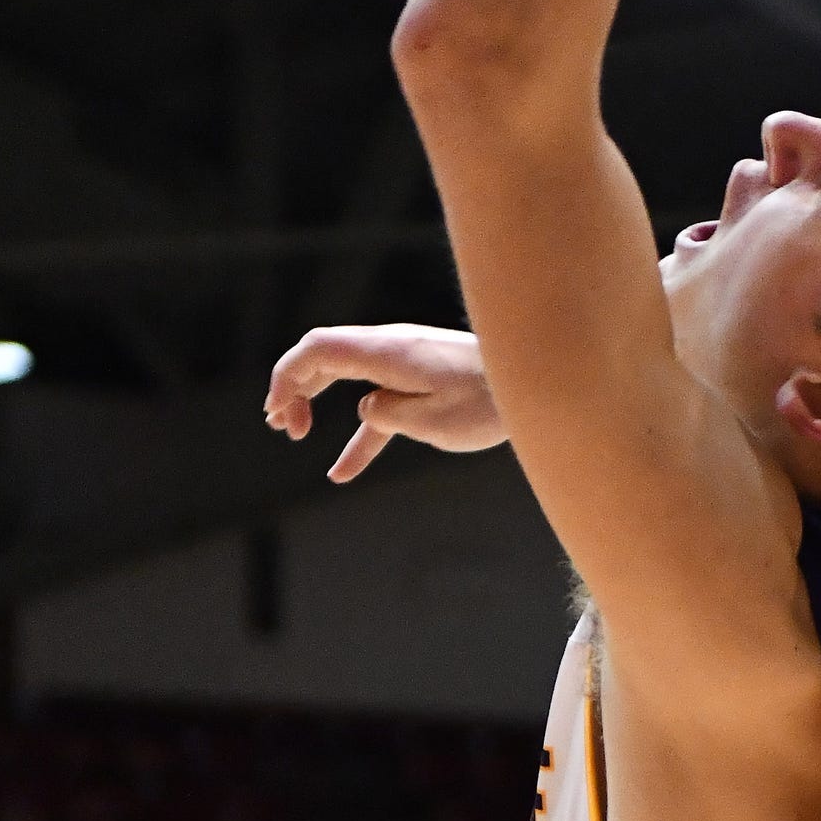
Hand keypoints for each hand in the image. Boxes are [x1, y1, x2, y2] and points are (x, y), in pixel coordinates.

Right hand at [262, 324, 502, 483]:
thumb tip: (367, 409)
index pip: (317, 349)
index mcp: (387, 351)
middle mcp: (392, 348)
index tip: (281, 416)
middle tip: (282, 426)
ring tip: (291, 430)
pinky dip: (359, 433)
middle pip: (325, 356)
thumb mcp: (432, 420)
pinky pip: (380, 403)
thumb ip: (387, 414)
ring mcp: (408, 362)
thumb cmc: (490, 402)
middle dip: (295, 386)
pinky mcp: (424, 381)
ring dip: (317, 399)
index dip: (287, 376)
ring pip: (348, 375)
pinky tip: (343, 472)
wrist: (539, 382)